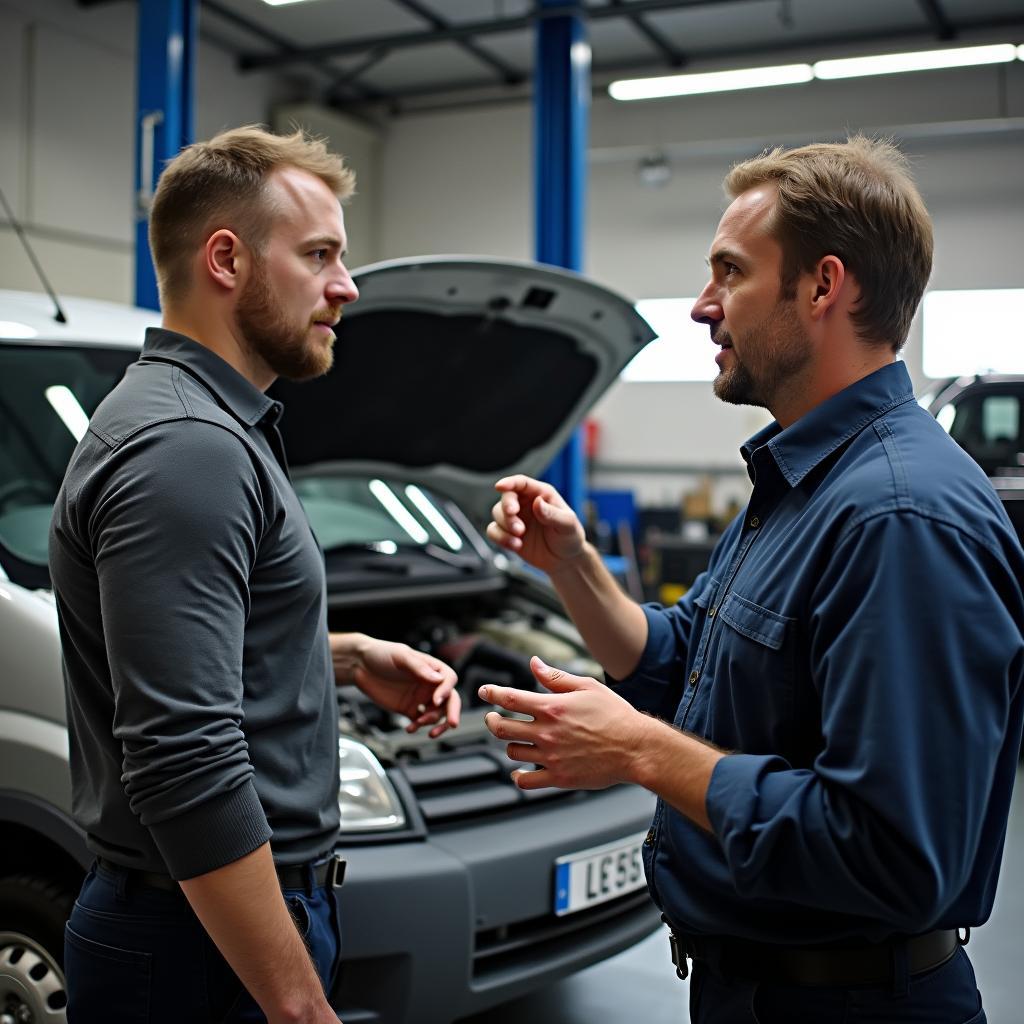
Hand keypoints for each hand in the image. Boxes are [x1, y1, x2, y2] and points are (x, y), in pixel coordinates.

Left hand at [332, 634, 460, 737]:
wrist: (359, 665)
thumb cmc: (381, 653)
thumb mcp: (400, 656)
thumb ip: (419, 667)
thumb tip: (439, 679)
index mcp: (430, 668)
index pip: (448, 679)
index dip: (446, 690)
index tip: (436, 700)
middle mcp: (428, 684)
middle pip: (449, 699)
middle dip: (452, 712)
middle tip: (452, 724)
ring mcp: (419, 697)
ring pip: (436, 713)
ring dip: (431, 721)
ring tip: (418, 723)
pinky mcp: (408, 708)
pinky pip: (419, 721)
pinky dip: (418, 727)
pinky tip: (409, 728)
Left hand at [478, 657, 647, 789]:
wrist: (636, 748)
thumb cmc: (615, 715)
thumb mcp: (587, 687)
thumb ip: (555, 677)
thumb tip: (534, 663)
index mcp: (552, 707)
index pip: (510, 698)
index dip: (492, 693)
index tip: (483, 691)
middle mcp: (547, 732)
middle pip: (502, 727)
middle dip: (491, 721)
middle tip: (492, 718)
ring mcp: (551, 757)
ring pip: (513, 752)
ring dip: (510, 744)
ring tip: (517, 740)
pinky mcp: (559, 778)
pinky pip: (526, 781)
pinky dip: (518, 777)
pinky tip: (519, 771)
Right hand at [486, 475, 585, 575]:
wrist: (564, 560)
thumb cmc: (569, 537)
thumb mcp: (567, 525)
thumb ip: (552, 514)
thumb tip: (538, 503)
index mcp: (541, 494)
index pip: (522, 483)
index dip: (509, 483)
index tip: (499, 487)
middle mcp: (526, 503)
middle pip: (506, 498)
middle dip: (507, 510)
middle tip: (518, 527)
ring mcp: (516, 518)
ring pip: (498, 514)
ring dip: (506, 528)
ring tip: (519, 540)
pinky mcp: (508, 533)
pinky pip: (493, 531)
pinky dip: (501, 539)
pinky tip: (516, 546)